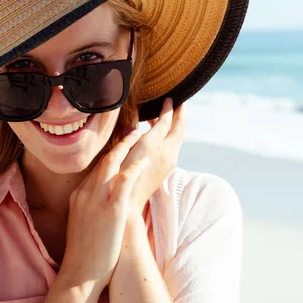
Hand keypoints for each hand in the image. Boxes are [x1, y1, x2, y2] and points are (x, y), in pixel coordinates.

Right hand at [58, 130, 150, 294]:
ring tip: (140, 134)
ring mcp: (97, 200)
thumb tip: (101, 198)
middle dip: (120, 142)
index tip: (122, 141)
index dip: (111, 151)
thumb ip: (90, 205)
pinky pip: (123, 181)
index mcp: (79, 195)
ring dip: (127, 146)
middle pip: (104, 159)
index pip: (96, 166)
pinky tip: (144, 160)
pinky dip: (133, 167)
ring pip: (112, 163)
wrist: (80, 272)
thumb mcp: (82, 221)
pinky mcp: (111, 210)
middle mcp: (86, 193)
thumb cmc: (85, 251)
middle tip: (133, 130)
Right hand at [121, 98, 185, 215]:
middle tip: (179, 102)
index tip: (169, 98)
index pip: (168, 121)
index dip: (168, 109)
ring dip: (174, 125)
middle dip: (180, 114)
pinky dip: (169, 135)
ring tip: (167, 115)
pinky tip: (158, 134)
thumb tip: (138, 127)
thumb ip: (135, 136)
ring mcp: (168, 162)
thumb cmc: (122, 176)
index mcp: (158, 146)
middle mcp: (168, 153)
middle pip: (179, 129)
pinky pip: (172, 146)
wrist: (129, 204)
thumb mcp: (129, 151)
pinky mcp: (165, 169)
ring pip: (177, 138)